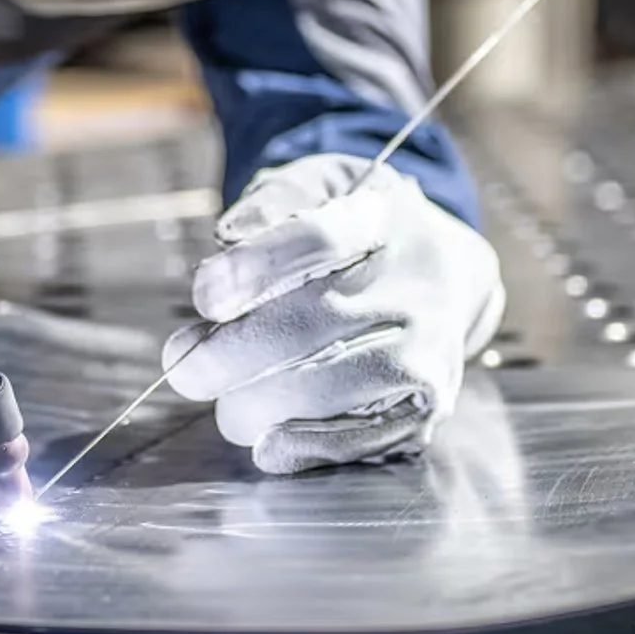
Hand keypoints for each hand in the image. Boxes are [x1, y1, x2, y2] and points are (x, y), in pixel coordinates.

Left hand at [165, 155, 503, 474]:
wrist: (449, 274)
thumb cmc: (359, 234)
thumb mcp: (321, 185)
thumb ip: (273, 201)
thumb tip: (229, 238)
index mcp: (380, 220)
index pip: (313, 241)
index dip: (249, 269)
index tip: (204, 296)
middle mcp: (410, 288)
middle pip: (301, 330)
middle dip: (222, 358)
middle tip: (185, 365)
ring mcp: (423, 351)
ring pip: (318, 391)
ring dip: (251, 404)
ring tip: (227, 398)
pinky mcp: (426, 406)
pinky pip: (356, 439)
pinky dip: (302, 448)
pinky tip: (266, 443)